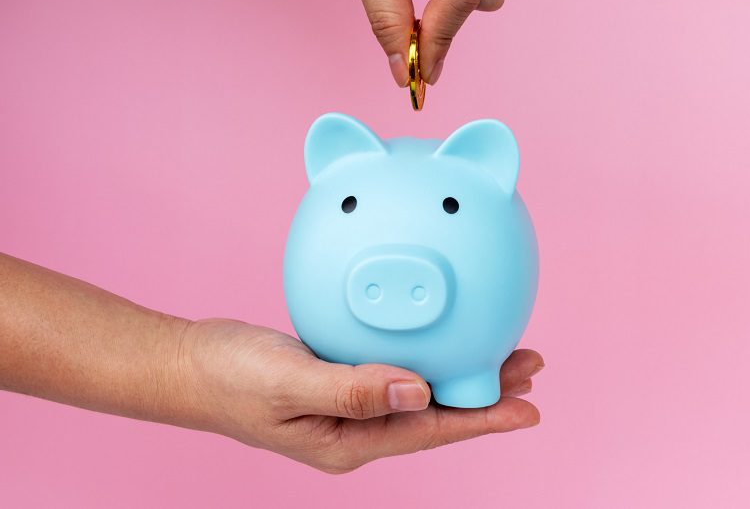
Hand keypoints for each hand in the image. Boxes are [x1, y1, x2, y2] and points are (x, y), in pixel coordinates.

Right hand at [177, 318, 541, 472]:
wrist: (189, 366)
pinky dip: (429, 352)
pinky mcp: (342, 378)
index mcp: (351, 441)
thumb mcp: (289, 381)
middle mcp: (359, 429)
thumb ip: (353, 388)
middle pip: (437, 412)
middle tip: (531, 365)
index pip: (432, 431)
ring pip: (423, 390)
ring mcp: (351, 405)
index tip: (529, 407)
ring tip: (504, 351)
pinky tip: (442, 335)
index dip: (484, 418)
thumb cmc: (230, 378)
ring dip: (464, 371)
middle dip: (487, 392)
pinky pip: (398, 369)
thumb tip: (421, 392)